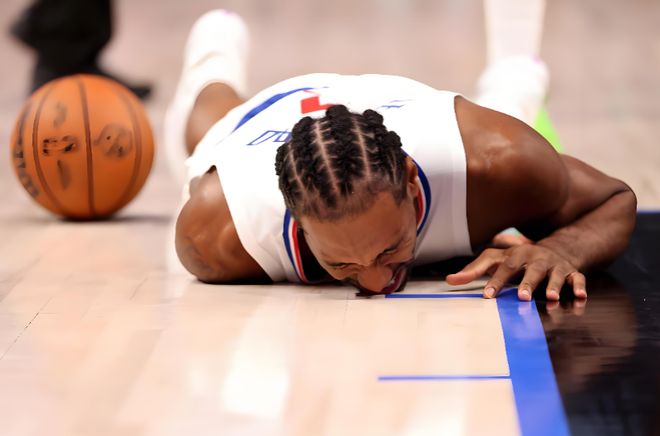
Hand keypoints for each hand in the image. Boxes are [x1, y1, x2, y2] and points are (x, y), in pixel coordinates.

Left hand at [446, 244, 586, 300]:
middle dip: (527, 283)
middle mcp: (536, 259)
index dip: (496, 281)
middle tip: (522, 298)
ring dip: (554, 285)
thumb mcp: (496, 260)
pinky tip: (581, 297)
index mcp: (516, 256)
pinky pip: (578, 279)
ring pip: (556, 274)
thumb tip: (449, 280)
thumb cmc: (518, 259)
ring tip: (552, 298)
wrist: (555, 249)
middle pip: (531, 270)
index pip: (503, 267)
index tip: (487, 296)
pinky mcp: (572, 272)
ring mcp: (555, 265)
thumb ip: (474, 270)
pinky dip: (580, 287)